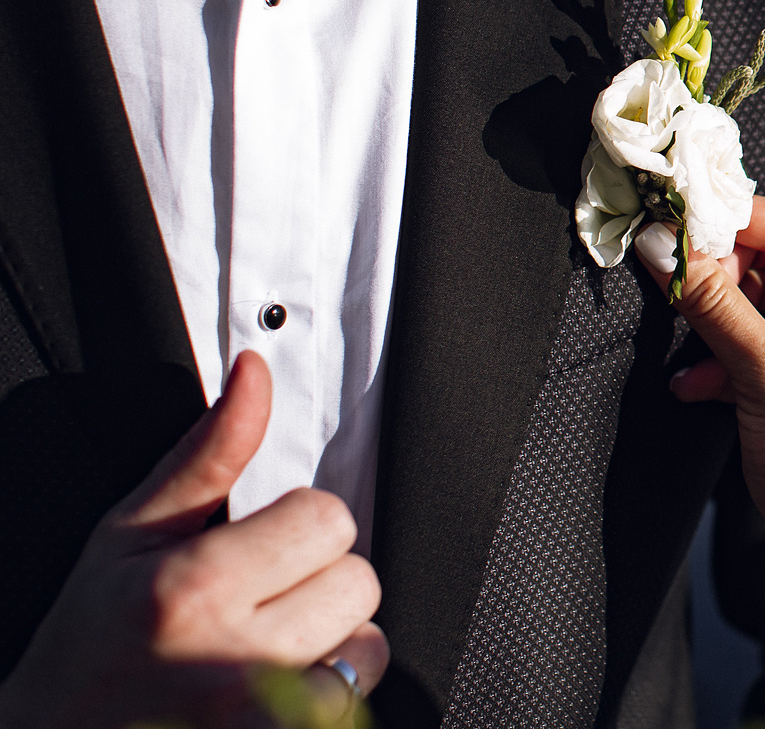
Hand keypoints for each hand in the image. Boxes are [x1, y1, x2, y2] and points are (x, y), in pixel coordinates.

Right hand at [0, 352, 387, 728]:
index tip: (255, 545)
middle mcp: (233, 659)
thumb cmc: (92, 639)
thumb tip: (255, 373)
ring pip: (368, 644)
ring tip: (267, 645)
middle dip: (317, 580)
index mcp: (193, 590)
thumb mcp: (130, 534)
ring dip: (332, 640)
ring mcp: (261, 714)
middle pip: (358, 579)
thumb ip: (209, 453)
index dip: (296, 524)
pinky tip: (276, 687)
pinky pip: (355, 700)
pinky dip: (329, 690)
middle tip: (259, 598)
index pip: (325, 517)